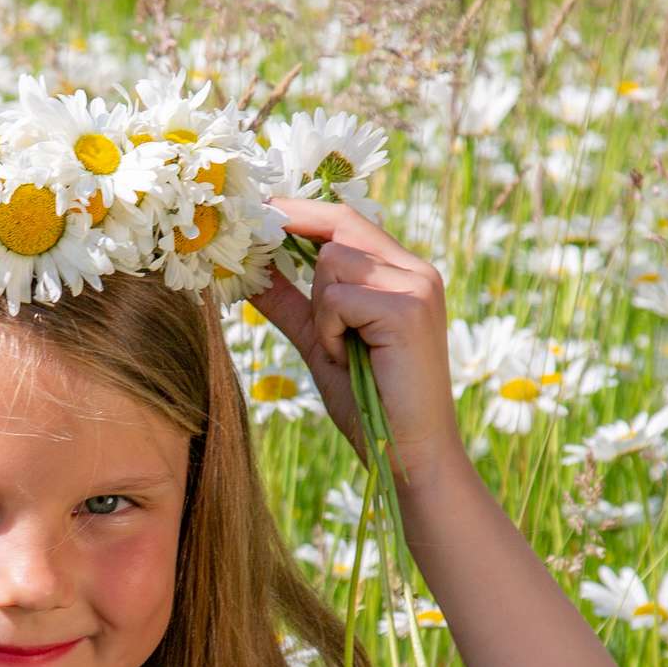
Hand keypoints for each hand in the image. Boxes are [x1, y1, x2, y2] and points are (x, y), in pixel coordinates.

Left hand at [246, 197, 465, 486]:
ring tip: (341, 350)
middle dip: (298, 247)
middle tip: (259, 261)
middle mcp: (416, 271)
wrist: (409, 455)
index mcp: (403, 274)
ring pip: (333, 260)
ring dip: (321, 311)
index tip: (258, 210)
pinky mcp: (408, 309)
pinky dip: (330, 331)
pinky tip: (350, 359)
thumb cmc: (369, 404)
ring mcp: (417, 286)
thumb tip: (250, 273)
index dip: (300, 211)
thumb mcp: (320, 343)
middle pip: (339, 227)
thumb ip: (291, 304)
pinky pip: (338, 298)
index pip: (347, 218)